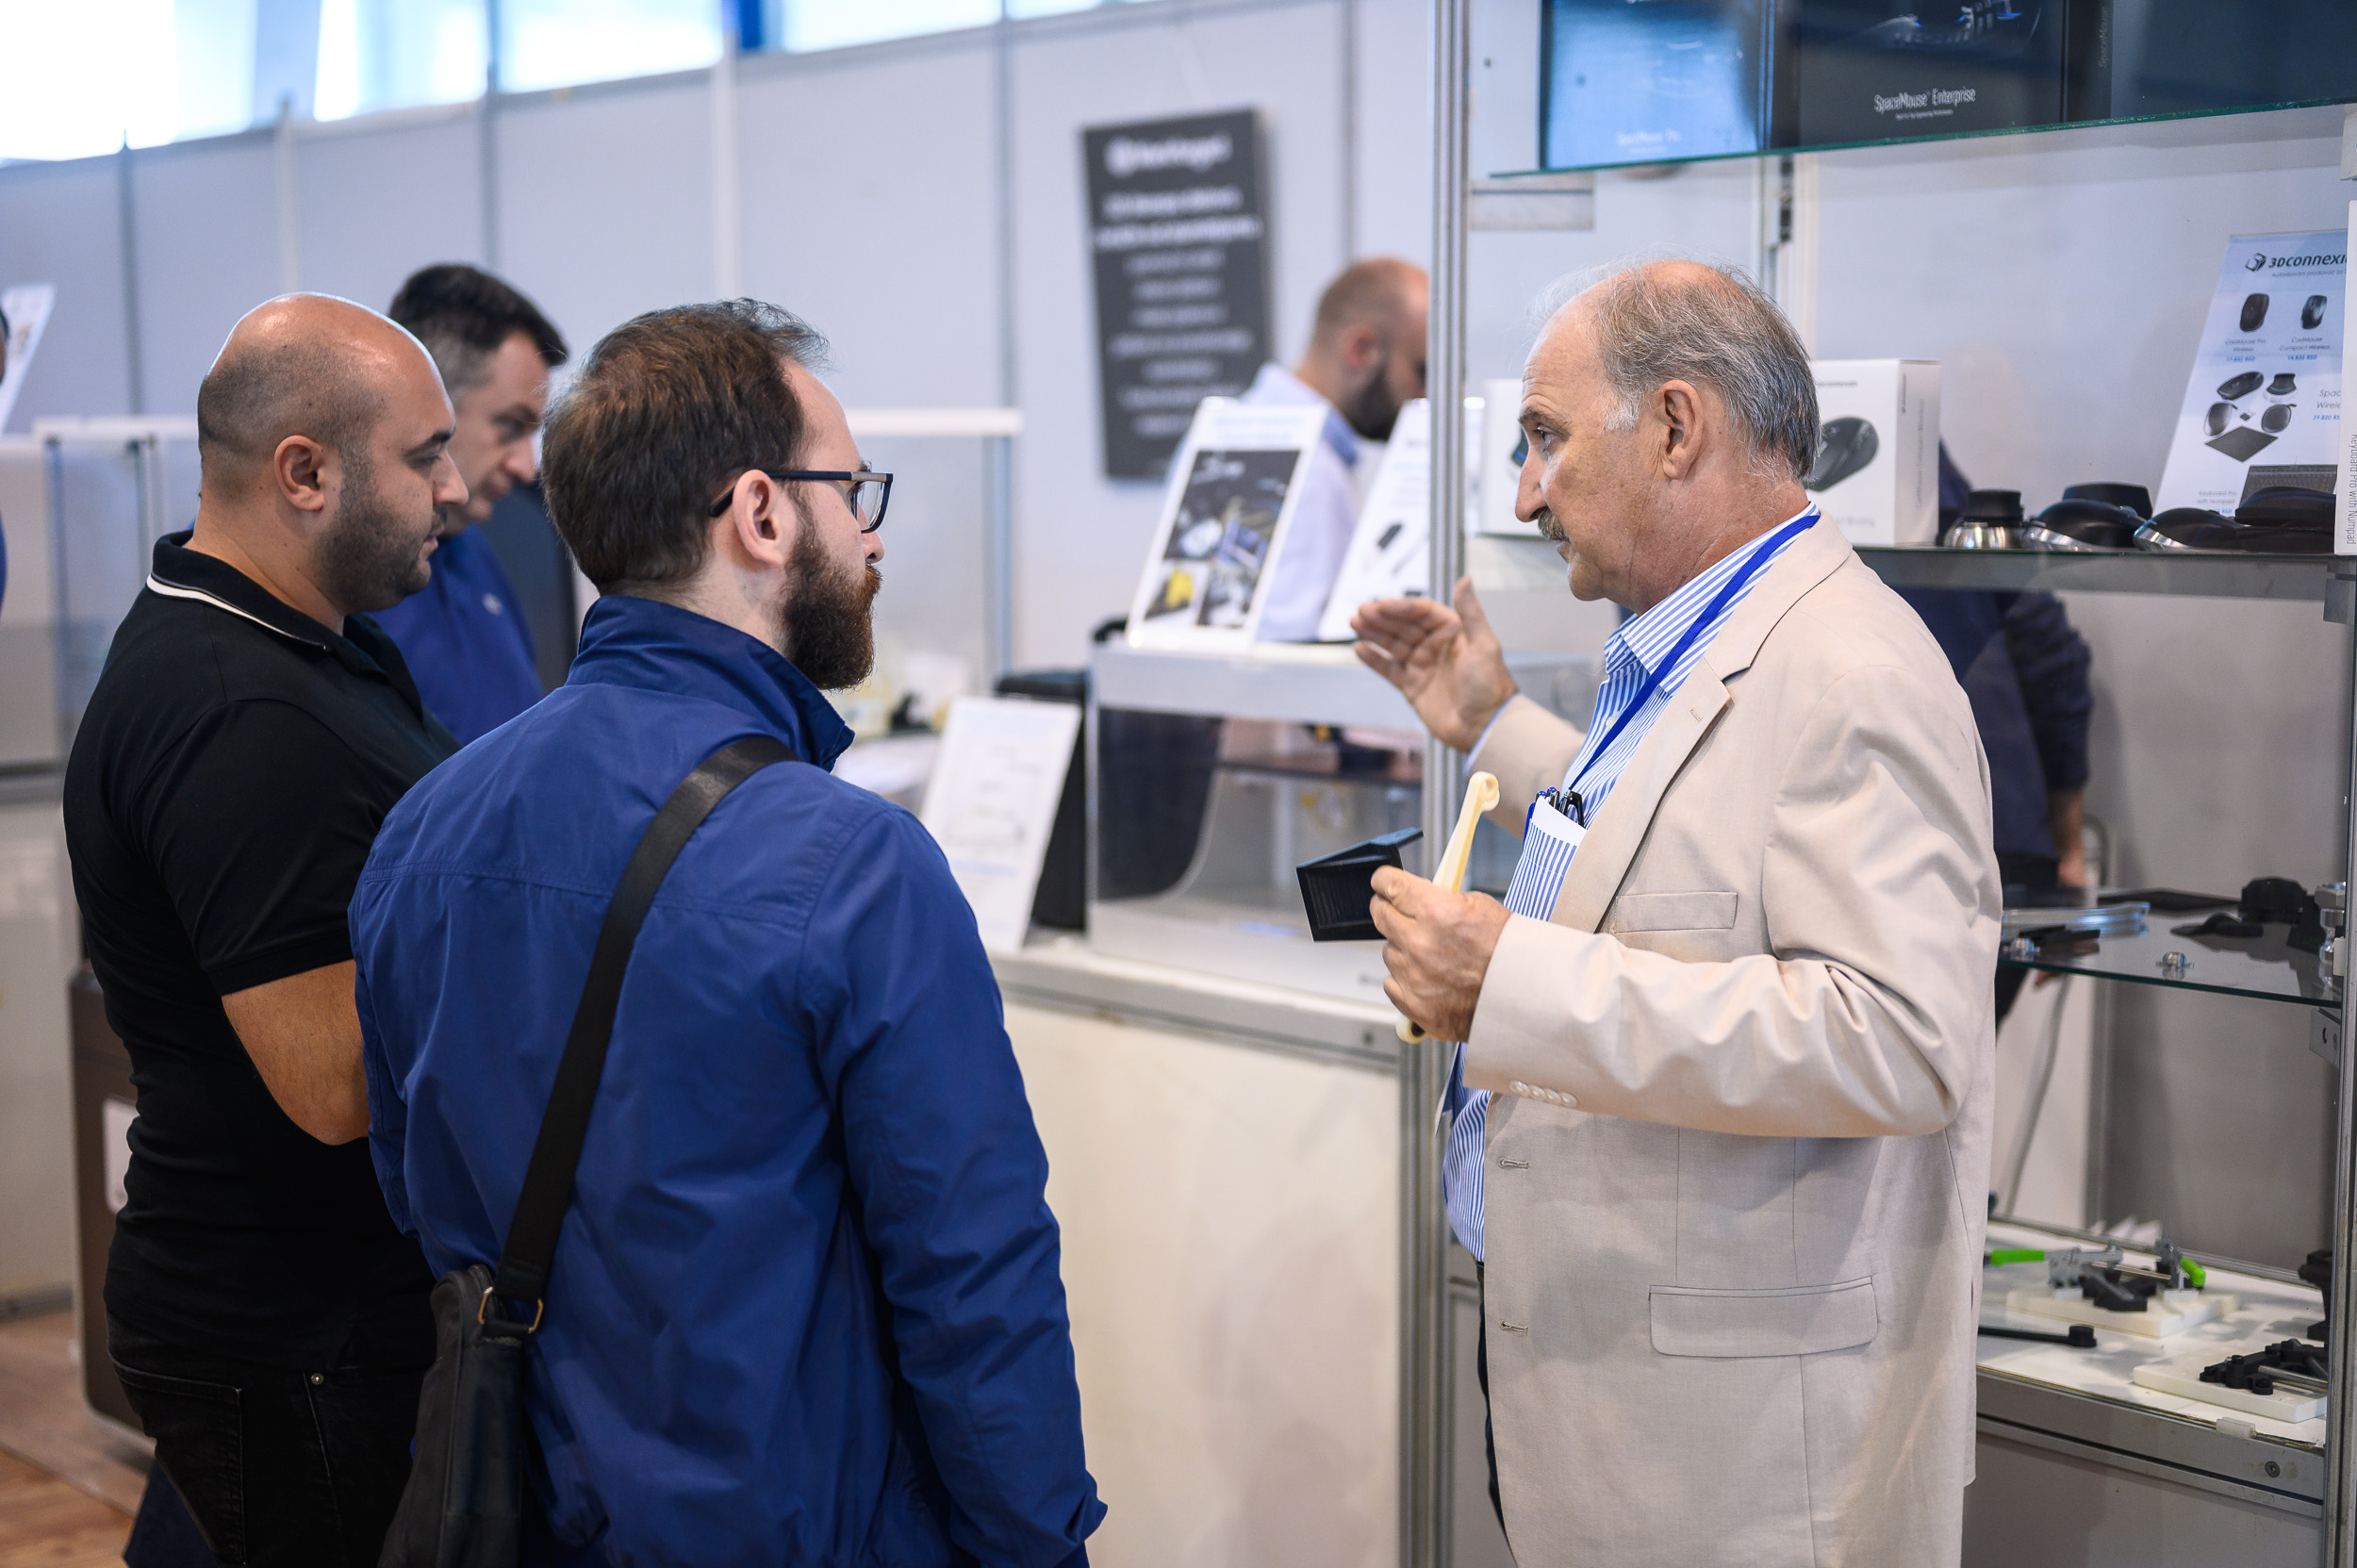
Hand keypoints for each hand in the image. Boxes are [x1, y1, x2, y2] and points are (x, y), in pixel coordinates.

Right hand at [1351, 576, 1517, 752]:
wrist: (1485, 727)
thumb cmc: (1490, 686)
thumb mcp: (1484, 645)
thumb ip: (1471, 613)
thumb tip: (1466, 580)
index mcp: (1453, 632)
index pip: (1422, 612)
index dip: (1402, 607)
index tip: (1383, 606)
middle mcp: (1435, 645)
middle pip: (1403, 625)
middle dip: (1382, 617)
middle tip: (1361, 611)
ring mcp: (1422, 665)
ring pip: (1392, 644)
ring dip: (1374, 633)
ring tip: (1355, 623)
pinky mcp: (1411, 686)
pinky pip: (1388, 668)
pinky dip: (1373, 659)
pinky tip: (1360, 648)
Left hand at [1370, 865, 1510, 1041]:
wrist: (1523, 997)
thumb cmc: (1508, 952)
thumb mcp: (1481, 906)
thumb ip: (1442, 899)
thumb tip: (1419, 896)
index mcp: (1436, 911)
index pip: (1389, 884)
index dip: (1384, 880)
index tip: (1383, 882)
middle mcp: (1418, 942)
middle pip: (1380, 915)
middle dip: (1387, 908)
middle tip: (1398, 911)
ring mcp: (1413, 975)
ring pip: (1389, 951)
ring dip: (1403, 949)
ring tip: (1432, 955)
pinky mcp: (1413, 1003)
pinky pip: (1392, 983)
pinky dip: (1405, 980)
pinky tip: (1428, 978)